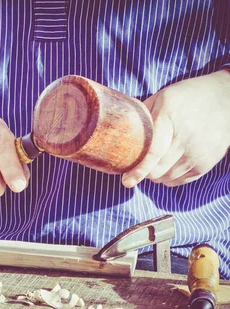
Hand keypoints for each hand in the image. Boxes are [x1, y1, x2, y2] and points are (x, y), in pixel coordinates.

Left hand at [122, 68, 229, 187]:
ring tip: (152, 164)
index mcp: (170, 119)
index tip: (127, 181)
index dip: (138, 170)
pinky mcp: (206, 163)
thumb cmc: (188, 97)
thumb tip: (120, 132)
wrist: (227, 99)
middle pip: (157, 170)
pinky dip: (168, 178)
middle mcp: (186, 139)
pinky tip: (166, 167)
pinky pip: (180, 181)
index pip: (153, 153)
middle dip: (143, 172)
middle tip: (136, 166)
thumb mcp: (163, 97)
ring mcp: (199, 153)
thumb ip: (142, 115)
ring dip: (155, 176)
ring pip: (167, 178)